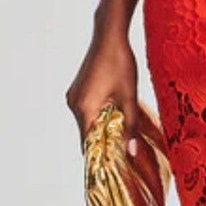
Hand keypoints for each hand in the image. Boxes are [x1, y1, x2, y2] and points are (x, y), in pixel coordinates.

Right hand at [66, 30, 143, 155]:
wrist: (109, 36)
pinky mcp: (78, 90)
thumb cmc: (120, 63)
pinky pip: (87, 111)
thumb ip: (130, 127)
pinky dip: (99, 117)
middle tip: (123, 155)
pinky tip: (115, 116)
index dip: (99, 157)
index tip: (112, 169)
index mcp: (84, 109)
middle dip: (103, 144)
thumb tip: (132, 153)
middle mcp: (74, 104)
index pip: (87, 143)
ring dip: (102, 130)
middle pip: (87, 134)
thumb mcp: (129, 98)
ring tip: (121, 136)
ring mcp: (74, 96)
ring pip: (87, 122)